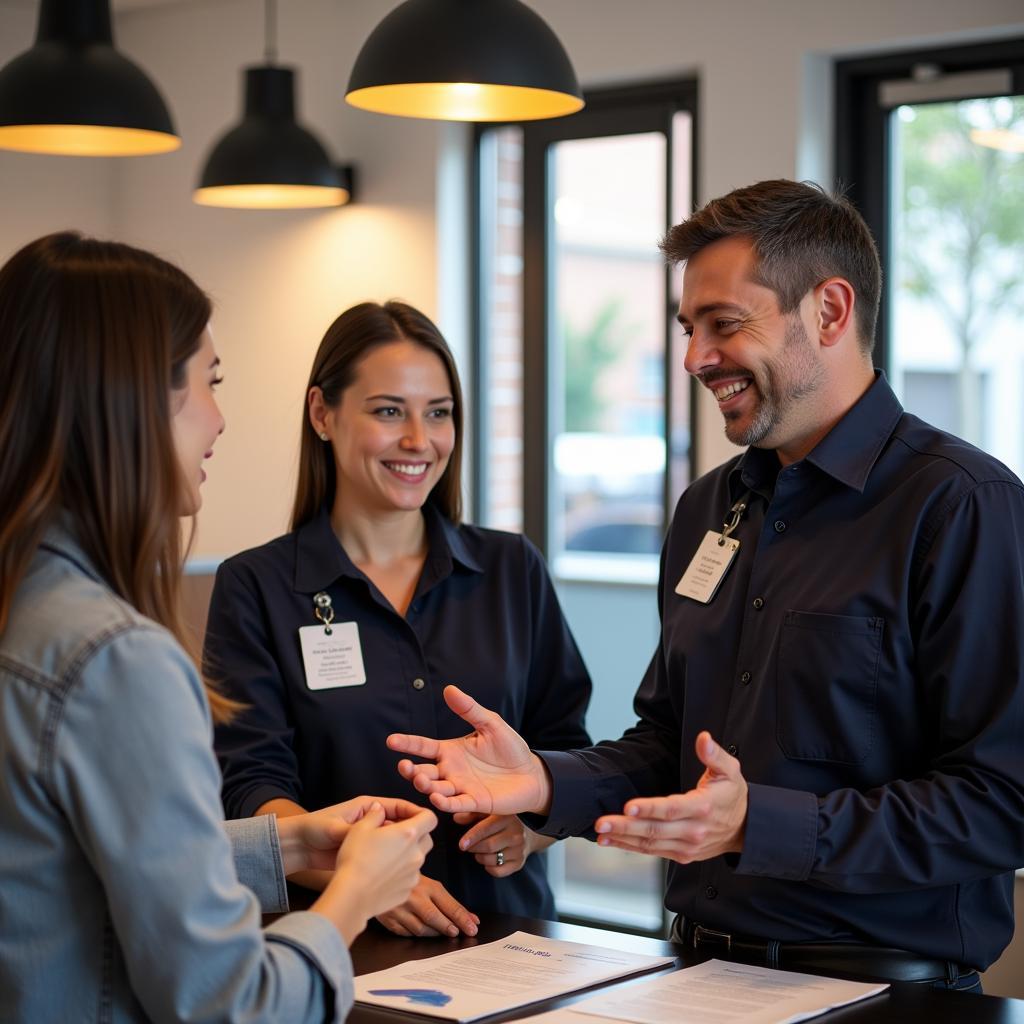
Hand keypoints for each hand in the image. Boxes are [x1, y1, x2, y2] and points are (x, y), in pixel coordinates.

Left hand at [276, 795, 426, 874]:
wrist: (299, 848)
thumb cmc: (315, 829)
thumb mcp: (336, 827)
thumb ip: (358, 826)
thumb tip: (380, 821)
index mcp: (368, 808)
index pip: (399, 806)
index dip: (414, 812)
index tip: (427, 822)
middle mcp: (373, 822)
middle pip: (403, 825)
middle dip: (413, 833)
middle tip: (420, 845)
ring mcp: (372, 840)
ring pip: (397, 843)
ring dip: (404, 851)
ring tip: (409, 862)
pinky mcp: (368, 855)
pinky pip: (387, 857)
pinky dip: (393, 863)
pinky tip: (396, 873)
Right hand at [317, 802, 435, 944]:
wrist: (351, 896)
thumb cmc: (355, 860)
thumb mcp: (360, 828)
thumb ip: (374, 814)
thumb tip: (379, 808)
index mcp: (408, 833)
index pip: (430, 817)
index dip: (421, 814)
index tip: (408, 816)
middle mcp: (416, 853)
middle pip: (427, 838)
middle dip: (416, 834)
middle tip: (396, 835)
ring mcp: (414, 874)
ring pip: (419, 858)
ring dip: (409, 853)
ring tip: (387, 855)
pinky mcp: (407, 890)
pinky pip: (410, 876)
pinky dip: (402, 872)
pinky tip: (383, 873)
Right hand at [375, 875, 480, 937]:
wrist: (378, 871)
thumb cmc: (409, 879)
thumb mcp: (429, 884)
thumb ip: (448, 902)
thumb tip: (471, 918)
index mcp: (427, 885)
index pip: (449, 905)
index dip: (463, 918)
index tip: (473, 927)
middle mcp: (413, 897)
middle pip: (434, 918)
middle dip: (448, 927)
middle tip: (458, 933)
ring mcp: (399, 909)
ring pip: (420, 929)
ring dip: (434, 934)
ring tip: (443, 934)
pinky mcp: (388, 919)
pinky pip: (406, 933)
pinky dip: (416, 935)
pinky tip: (424, 933)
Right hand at [387, 685, 550, 815]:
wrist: (531, 773)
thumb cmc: (510, 748)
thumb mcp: (490, 724)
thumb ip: (469, 709)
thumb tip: (449, 689)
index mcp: (451, 751)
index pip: (423, 747)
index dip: (407, 743)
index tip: (391, 741)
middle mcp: (451, 771)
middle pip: (424, 771)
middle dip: (411, 771)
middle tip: (404, 766)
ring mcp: (461, 788)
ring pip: (436, 789)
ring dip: (427, 787)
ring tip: (421, 780)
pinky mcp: (474, 802)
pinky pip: (456, 804)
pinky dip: (446, 803)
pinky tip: (438, 799)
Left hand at [455, 812, 551, 876]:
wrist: (527, 832)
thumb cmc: (501, 821)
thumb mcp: (488, 812)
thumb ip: (472, 814)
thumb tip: (456, 818)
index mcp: (507, 817)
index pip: (486, 829)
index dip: (472, 837)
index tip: (462, 844)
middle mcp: (516, 833)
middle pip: (489, 846)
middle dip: (474, 848)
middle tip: (468, 847)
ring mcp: (519, 849)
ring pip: (493, 860)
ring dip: (480, 857)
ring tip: (478, 852)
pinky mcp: (519, 863)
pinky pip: (498, 872)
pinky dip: (489, 868)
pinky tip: (488, 860)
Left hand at [593, 732, 747, 863]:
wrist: (745, 828)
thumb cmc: (732, 795)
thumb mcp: (730, 770)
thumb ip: (714, 754)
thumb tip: (703, 738)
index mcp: (703, 807)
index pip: (672, 809)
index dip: (650, 809)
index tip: (628, 807)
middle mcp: (694, 831)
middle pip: (655, 830)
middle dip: (625, 826)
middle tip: (602, 822)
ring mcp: (687, 846)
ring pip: (650, 844)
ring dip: (623, 838)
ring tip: (600, 832)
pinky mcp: (682, 855)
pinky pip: (653, 851)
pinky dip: (631, 847)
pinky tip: (612, 841)